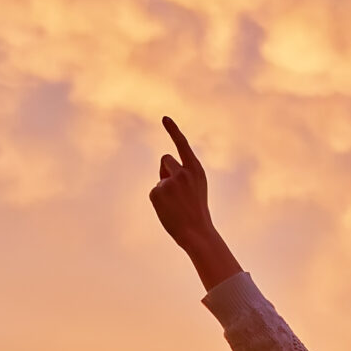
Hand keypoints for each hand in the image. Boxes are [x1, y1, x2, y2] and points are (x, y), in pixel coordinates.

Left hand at [149, 117, 243, 289]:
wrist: (197, 232)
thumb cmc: (196, 211)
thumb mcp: (196, 187)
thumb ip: (183, 173)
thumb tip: (164, 168)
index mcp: (196, 169)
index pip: (182, 144)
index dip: (173, 130)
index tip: (164, 118)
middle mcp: (183, 172)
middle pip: (165, 159)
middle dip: (166, 171)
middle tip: (176, 192)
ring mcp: (170, 181)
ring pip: (160, 177)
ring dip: (163, 186)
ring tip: (175, 204)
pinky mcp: (157, 191)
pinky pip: (154, 191)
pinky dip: (158, 200)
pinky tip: (168, 210)